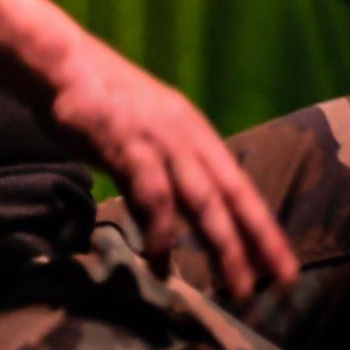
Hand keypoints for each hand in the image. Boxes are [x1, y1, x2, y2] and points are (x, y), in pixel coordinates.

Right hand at [49, 37, 298, 304]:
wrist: (63, 63)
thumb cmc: (104, 98)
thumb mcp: (153, 126)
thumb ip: (172, 162)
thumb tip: (189, 206)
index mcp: (196, 130)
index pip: (240, 187)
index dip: (264, 229)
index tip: (286, 268)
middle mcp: (186, 135)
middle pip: (229, 197)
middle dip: (254, 243)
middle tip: (275, 285)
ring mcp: (158, 140)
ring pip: (202, 200)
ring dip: (221, 245)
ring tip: (232, 286)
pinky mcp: (127, 146)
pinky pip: (153, 196)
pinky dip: (161, 232)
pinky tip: (159, 262)